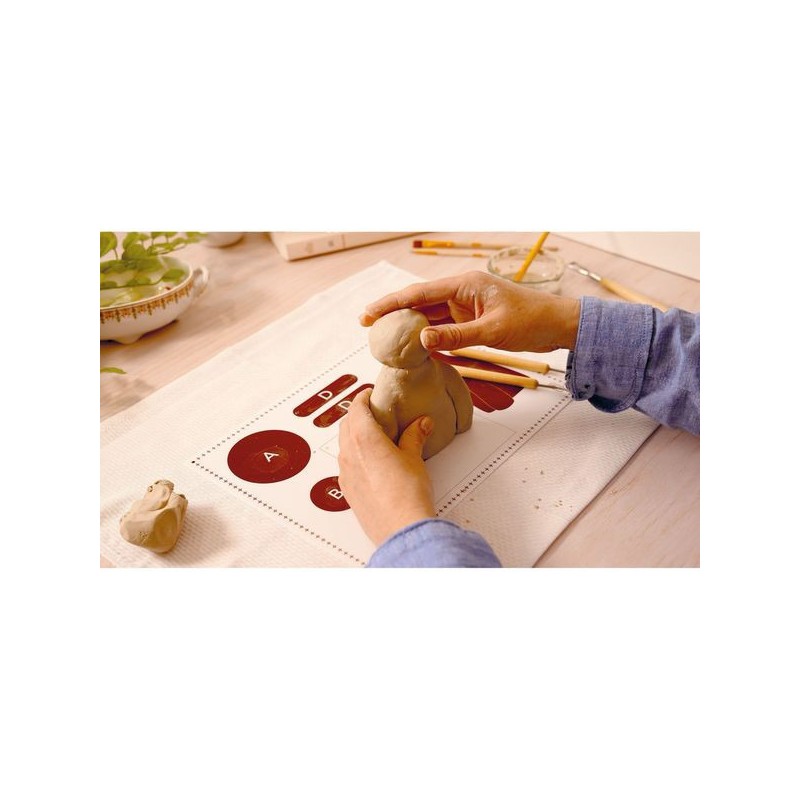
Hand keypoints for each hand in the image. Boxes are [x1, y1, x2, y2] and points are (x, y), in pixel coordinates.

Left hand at [338, 388, 435, 545]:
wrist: (401, 527)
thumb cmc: (406, 495)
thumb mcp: (414, 458)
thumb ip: (415, 436)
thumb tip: (421, 424)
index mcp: (363, 438)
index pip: (356, 407)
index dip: (363, 398)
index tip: (371, 395)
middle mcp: (349, 454)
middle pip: (346, 424)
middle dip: (357, 414)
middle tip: (374, 412)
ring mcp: (345, 473)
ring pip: (344, 445)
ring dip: (354, 435)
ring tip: (374, 436)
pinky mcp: (347, 490)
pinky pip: (346, 464)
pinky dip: (354, 455)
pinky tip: (370, 462)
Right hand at [360, 270, 580, 352]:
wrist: (557, 324)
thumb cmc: (531, 321)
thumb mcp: (493, 330)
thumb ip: (456, 336)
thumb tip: (422, 340)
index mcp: (465, 284)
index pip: (420, 293)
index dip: (391, 303)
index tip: (369, 313)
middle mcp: (461, 291)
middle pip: (419, 302)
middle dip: (393, 313)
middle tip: (365, 324)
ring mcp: (465, 305)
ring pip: (428, 314)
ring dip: (407, 325)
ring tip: (382, 337)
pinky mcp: (471, 319)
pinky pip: (442, 327)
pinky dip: (427, 335)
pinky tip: (411, 345)